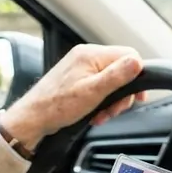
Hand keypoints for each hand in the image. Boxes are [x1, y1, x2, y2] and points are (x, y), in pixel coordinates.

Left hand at [0, 44, 143, 148]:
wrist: (33, 118)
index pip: (128, 55)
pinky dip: (100, 101)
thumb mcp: (93, 92)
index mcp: (91, 54)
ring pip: (110, 80)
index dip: (137, 76)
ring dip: (110, 101)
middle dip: (121, 94)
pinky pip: (98, 86)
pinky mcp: (76, 78)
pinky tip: (93, 113)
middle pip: (120, 69)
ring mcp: (80, 67)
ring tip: (100, 115)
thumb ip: (117, 75)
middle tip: (113, 111)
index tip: (136, 97)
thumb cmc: (57, 106)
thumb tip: (138, 61)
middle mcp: (86, 56)